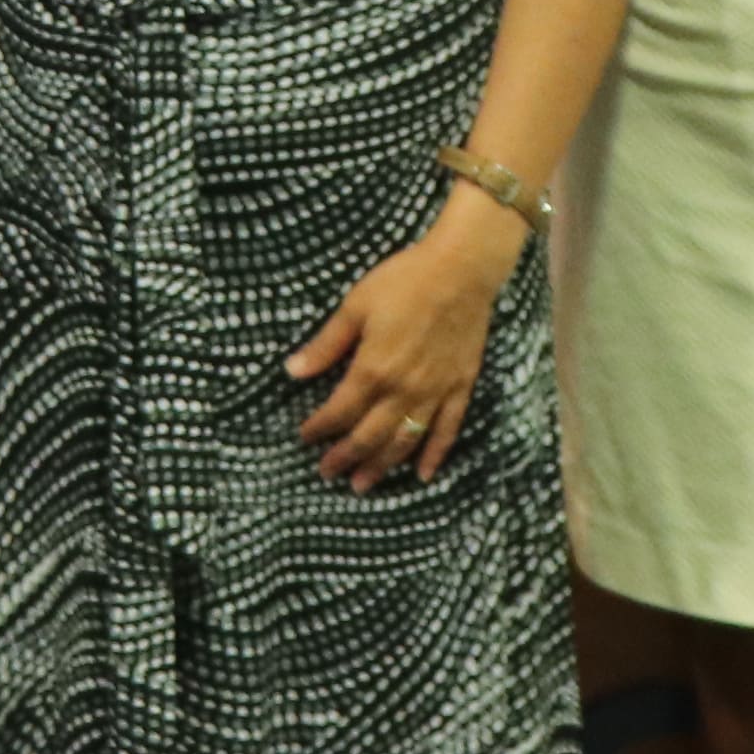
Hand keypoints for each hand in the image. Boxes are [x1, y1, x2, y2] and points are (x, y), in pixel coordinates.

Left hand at [287, 197, 514, 489]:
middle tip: (327, 472)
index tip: (305, 436)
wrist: (462, 269)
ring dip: (381, 466)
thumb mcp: (356, 306)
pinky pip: (446, 431)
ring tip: (362, 484)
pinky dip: (434, 455)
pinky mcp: (460, 387)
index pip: (340, 411)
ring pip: (404, 442)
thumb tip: (292, 371)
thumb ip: (326, 344)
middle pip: (369, 436)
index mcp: (373, 369)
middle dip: (344, 457)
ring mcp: (435, 393)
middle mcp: (403, 390)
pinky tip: (423, 475)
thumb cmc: (405, 281)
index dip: (319, 427)